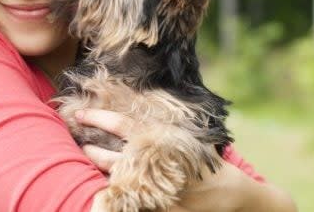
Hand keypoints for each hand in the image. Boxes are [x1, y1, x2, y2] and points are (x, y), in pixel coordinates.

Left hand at [77, 108, 296, 211]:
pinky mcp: (163, 210)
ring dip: (100, 168)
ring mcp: (159, 189)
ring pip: (120, 178)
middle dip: (92, 148)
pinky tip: (103, 188)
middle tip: (78, 141)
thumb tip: (136, 118)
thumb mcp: (189, 140)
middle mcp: (160, 164)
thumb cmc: (210, 163)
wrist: (236, 196)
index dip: (101, 117)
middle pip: (115, 155)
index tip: (81, 112)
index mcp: (164, 142)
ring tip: (86, 157)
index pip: (125, 126)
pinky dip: (118, 194)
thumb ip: (164, 131)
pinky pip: (134, 201)